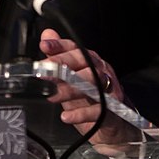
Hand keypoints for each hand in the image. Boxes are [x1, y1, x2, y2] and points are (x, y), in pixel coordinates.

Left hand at [38, 29, 139, 151]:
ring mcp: (109, 90)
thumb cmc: (91, 99)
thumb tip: (47, 35)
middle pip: (84, 62)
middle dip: (62, 65)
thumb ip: (58, 57)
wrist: (115, 123)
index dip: (59, 45)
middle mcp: (101, 71)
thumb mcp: (71, 78)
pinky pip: (98, 110)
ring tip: (52, 96)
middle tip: (44, 73)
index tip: (44, 46)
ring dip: (70, 89)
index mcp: (90, 61)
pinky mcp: (113, 110)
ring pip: (92, 83)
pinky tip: (66, 116)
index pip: (74, 48)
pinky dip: (81, 114)